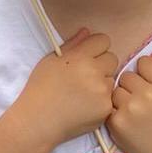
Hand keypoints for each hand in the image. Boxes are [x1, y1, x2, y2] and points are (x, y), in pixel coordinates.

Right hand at [8, 28, 119, 147]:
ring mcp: (102, 91)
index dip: (96, 48)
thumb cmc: (40, 89)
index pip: (103, 40)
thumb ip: (71, 44)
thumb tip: (87, 32)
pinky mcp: (106, 108)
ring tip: (83, 93)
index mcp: (79, 57)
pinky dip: (101, 100)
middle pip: (112, 58)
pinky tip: (85, 105)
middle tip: (85, 76)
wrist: (38, 120)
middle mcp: (93, 71)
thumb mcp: (50, 61)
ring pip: (112, 78)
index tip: (88, 56)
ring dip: (102, 83)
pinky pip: (110, 97)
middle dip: (102, 64)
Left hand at [106, 54, 151, 152]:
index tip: (151, 83)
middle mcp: (146, 95)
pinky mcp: (116, 123)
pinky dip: (116, 111)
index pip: (144, 62)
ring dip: (123, 96)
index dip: (147, 71)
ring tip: (136, 111)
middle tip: (143, 99)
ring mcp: (129, 109)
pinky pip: (110, 106)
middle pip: (127, 74)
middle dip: (134, 84)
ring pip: (116, 89)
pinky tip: (129, 121)